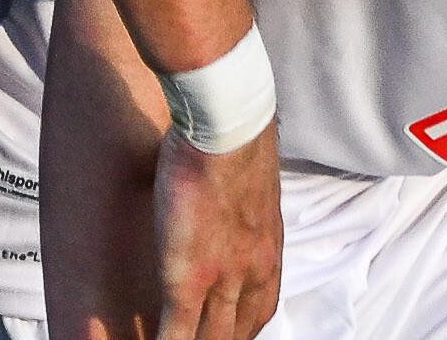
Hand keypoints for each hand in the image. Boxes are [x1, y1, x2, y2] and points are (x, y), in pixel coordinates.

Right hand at [152, 120, 280, 339]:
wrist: (229, 127)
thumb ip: (245, 215)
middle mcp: (253, 272)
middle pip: (238, 331)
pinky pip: (178, 331)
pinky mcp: (190, 276)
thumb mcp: (253, 190)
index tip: (229, 333)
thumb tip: (230, 214)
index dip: (242, 329)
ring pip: (212, 339)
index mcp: (267, 252)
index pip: (259, 309)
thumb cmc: (235, 143)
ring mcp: (222, 278)